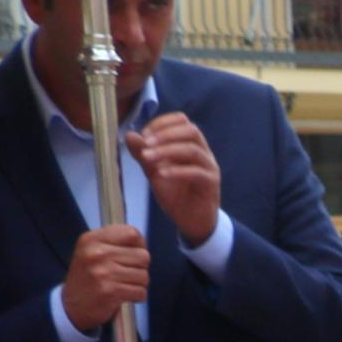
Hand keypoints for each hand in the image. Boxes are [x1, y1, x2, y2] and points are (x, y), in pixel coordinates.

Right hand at [60, 224, 146, 333]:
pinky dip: (136, 297)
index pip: (132, 233)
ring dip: (138, 284)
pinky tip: (122, 295)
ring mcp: (102, 272)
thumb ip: (116, 242)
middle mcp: (96, 253)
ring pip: (144, 276)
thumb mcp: (93, 251)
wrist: (71, 305)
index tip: (131, 255)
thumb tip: (143, 242)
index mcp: (91, 239)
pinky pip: (141, 292)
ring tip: (121, 285)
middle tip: (123, 274)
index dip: (139, 246)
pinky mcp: (110, 291)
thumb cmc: (89, 276)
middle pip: (143, 256)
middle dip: (139, 268)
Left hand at [126, 113, 222, 244]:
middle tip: (146, 143)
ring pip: (193, 150)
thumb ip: (143, 153)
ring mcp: (209, 167)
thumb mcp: (153, 170)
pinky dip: (177, 171)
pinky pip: (196, 172)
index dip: (162, 123)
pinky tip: (161, 174)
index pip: (182, 121)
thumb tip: (130, 134)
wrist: (191, 220)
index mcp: (191, 144)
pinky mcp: (211, 183)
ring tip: (148, 158)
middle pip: (191, 130)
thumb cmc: (175, 193)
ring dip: (167, 151)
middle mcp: (203, 152)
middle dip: (166, 134)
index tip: (144, 134)